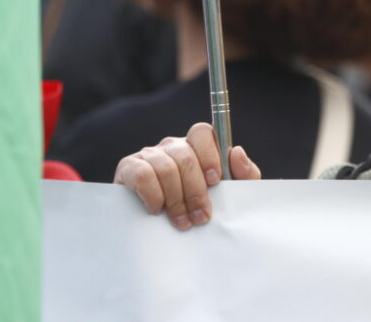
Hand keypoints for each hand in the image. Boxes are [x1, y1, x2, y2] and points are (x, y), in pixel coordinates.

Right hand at [114, 122, 260, 229]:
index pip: (203, 133)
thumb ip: (243, 175)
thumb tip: (237, 152)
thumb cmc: (200, 209)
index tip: (215, 181)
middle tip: (201, 217)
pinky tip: (157, 210)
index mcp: (196, 147)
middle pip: (185, 156)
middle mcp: (172, 146)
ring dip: (176, 200)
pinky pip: (141, 174)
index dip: (210, 155)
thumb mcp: (228, 195)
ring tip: (182, 222)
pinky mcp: (128, 168)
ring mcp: (149, 155)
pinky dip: (152, 195)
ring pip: (165, 167)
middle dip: (195, 191)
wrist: (164, 238)